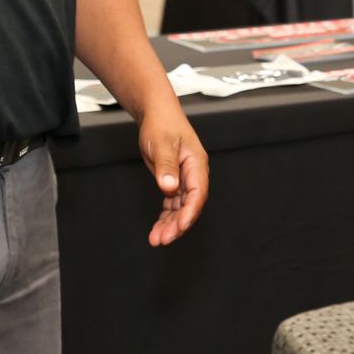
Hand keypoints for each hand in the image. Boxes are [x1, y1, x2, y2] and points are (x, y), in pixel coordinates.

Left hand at [138, 104, 208, 246]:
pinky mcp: (174, 181)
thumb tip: (169, 187)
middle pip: (189, 205)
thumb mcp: (162, 143)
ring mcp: (184, 179)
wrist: (156, 115)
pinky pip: (172, 204)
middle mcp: (193, 174)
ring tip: (156, 239)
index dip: (189, 212)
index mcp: (196, 164)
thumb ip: (166, 165)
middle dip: (177, 224)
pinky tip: (157, 228)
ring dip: (170, 224)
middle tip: (162, 239)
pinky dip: (165, 216)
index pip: (197, 193)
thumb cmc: (161, 124)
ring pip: (180, 208)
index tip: (179, 226)